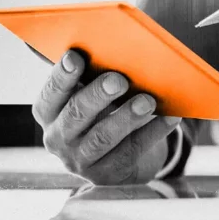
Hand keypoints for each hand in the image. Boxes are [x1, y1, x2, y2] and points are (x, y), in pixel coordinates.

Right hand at [32, 50, 182, 183]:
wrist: (115, 158)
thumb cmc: (99, 114)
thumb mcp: (86, 96)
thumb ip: (85, 76)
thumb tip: (95, 45)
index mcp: (48, 113)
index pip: (50, 94)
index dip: (61, 76)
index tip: (76, 56)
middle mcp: (58, 139)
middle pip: (76, 115)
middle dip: (97, 95)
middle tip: (119, 79)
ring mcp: (81, 160)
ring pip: (103, 137)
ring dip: (126, 117)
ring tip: (148, 101)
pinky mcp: (108, 174)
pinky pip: (132, 151)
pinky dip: (153, 132)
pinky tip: (170, 117)